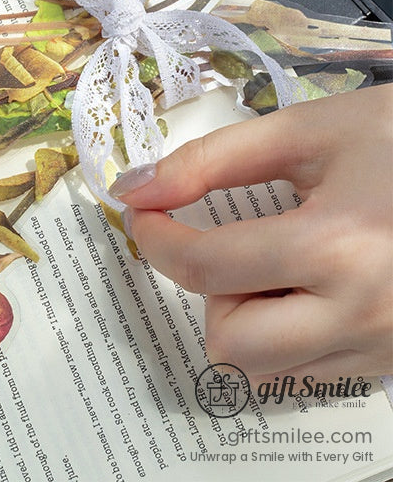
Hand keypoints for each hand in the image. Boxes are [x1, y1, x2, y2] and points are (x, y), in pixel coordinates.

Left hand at [111, 84, 392, 382]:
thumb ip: (210, 160)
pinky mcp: (390, 360)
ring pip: (264, 370)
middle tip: (230, 242)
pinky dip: (282, 336)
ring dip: (243, 317)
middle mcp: (361, 315)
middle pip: (229, 343)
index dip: (154, 237)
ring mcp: (381, 347)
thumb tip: (136, 190)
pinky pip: (305, 373)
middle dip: (207, 291)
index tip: (143, 211)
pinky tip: (305, 286)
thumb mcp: (305, 130)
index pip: (204, 266)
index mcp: (337, 247)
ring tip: (277, 262)